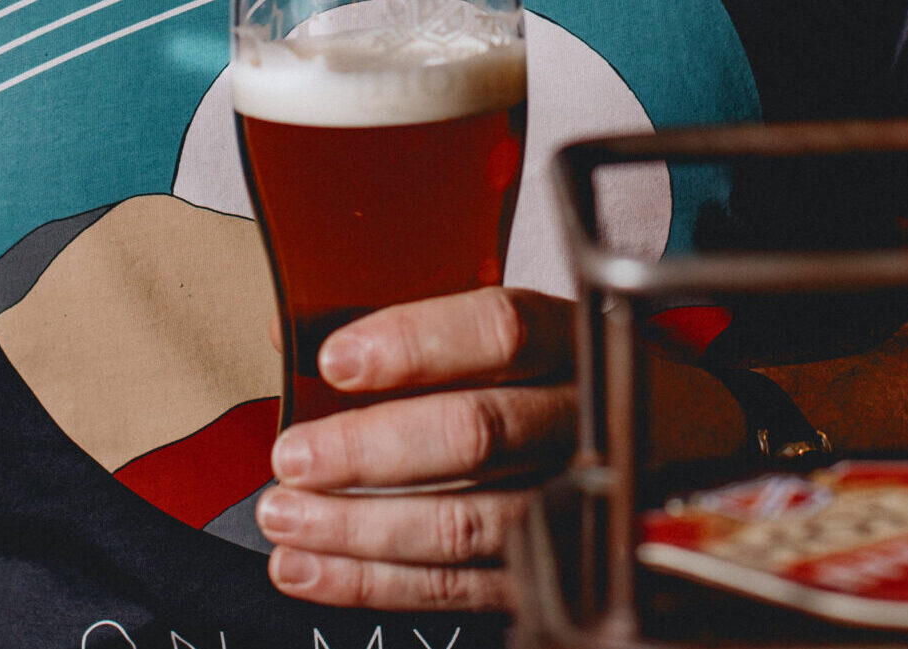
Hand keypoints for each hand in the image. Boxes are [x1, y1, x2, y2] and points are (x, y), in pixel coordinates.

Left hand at [256, 287, 573, 610]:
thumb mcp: (489, 326)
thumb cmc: (529, 371)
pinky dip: (373, 583)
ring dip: (360, 527)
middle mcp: (575, 419)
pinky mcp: (546, 570)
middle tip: (296, 455)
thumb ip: (403, 321)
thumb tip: (294, 332)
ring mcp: (566, 499)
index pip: (500, 331)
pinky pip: (458, 587)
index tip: (335, 358)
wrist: (621, 434)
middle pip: (477, 434)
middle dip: (370, 449)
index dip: (414, 343)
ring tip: (287, 516)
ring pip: (464, 522)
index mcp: (566, 338)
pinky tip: (313, 567)